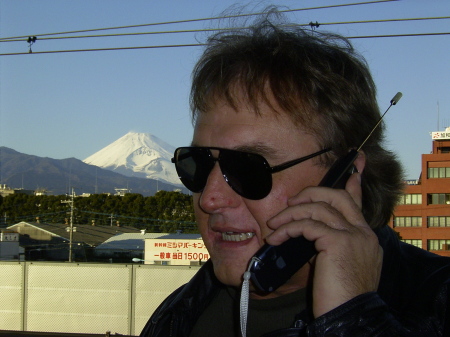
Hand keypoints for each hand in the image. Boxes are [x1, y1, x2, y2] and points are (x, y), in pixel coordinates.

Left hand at [265, 172, 382, 316]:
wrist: (350, 318)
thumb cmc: (341, 297)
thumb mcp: (340, 266)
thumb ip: (331, 246)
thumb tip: (311, 233)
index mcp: (366, 238)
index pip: (358, 204)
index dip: (352, 185)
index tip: (352, 170)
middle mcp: (363, 233)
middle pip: (337, 196)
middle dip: (311, 193)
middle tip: (292, 201)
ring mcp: (353, 235)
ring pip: (318, 207)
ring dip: (291, 213)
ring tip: (274, 224)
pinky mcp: (337, 242)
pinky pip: (307, 225)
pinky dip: (288, 228)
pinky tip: (276, 238)